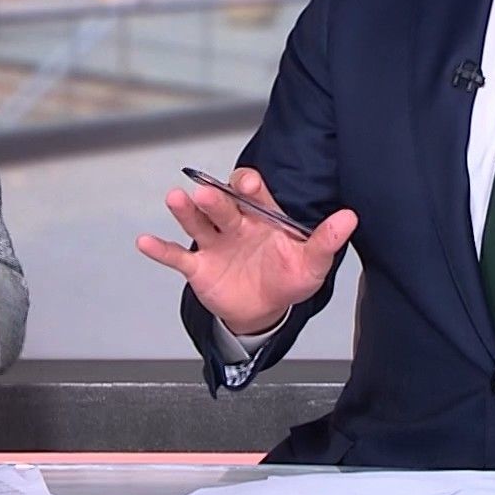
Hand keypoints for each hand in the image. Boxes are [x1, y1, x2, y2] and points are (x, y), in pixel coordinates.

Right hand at [134, 167, 355, 335]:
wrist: (265, 310)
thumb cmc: (287, 278)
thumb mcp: (311, 263)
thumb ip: (326, 240)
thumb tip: (350, 218)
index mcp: (262, 216)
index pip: (253, 193)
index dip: (251, 187)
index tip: (250, 184)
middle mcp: (235, 224)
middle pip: (222, 206)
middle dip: (215, 199)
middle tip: (207, 192)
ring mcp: (215, 244)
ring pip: (197, 223)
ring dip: (185, 211)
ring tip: (175, 199)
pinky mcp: (199, 267)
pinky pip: (177, 257)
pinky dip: (160, 250)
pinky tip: (144, 242)